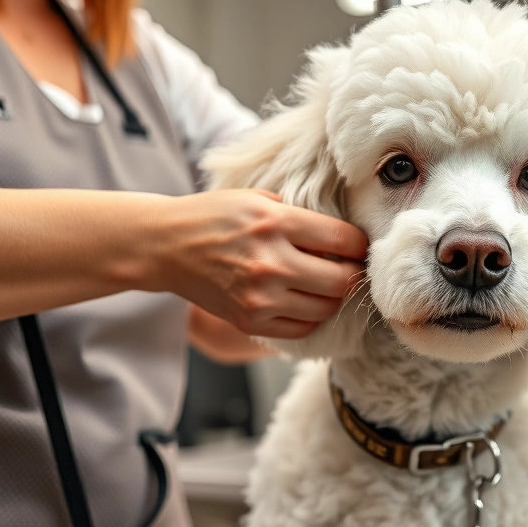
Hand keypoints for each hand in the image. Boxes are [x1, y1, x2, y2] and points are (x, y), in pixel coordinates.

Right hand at [152, 189, 367, 338]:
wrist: (166, 246)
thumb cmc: (215, 217)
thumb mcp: (259, 197)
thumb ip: (300, 214)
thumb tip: (343, 236)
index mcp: (275, 222)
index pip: (344, 240)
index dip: (361, 245)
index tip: (360, 247)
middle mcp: (270, 262)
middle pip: (341, 281)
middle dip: (353, 275)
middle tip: (349, 269)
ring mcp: (260, 297)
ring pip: (326, 308)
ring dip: (333, 297)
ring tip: (327, 284)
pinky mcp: (249, 321)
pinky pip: (302, 329)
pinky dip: (311, 317)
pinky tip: (305, 302)